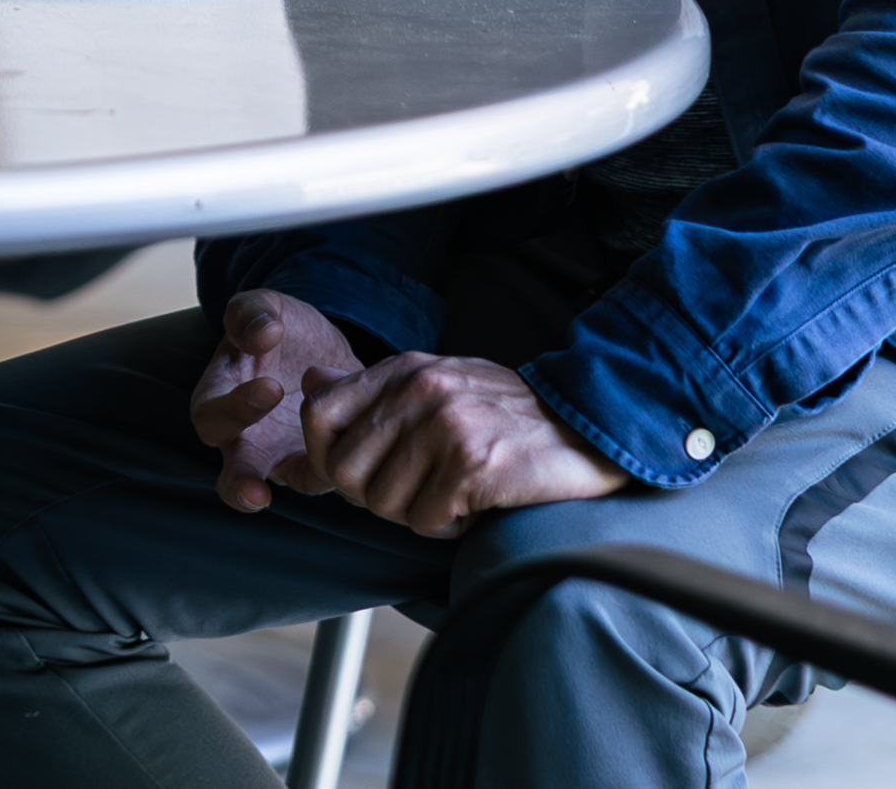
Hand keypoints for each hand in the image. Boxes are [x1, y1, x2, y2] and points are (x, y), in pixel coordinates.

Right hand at [190, 289, 367, 512]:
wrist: (320, 346)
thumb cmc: (279, 328)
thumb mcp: (265, 306)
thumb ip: (252, 312)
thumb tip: (263, 334)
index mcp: (220, 398)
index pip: (211, 417)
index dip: (235, 410)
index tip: (271, 387)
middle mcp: (244, 438)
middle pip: (232, 475)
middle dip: (241, 485)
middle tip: (255, 492)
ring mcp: (280, 457)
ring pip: (284, 492)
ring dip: (304, 486)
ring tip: (325, 478)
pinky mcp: (315, 464)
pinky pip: (323, 480)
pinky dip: (340, 475)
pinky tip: (362, 464)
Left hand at [191, 294, 624, 533]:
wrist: (589, 428)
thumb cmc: (507, 416)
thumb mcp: (437, 384)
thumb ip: (370, 390)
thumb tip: (306, 388)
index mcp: (404, 369)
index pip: (318, 415)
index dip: (326, 459)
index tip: (358, 476)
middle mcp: (419, 390)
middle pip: (347, 473)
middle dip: (376, 497)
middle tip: (419, 492)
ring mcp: (446, 425)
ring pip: (385, 505)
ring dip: (419, 513)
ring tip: (456, 492)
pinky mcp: (474, 465)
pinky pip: (427, 521)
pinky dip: (450, 525)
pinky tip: (478, 504)